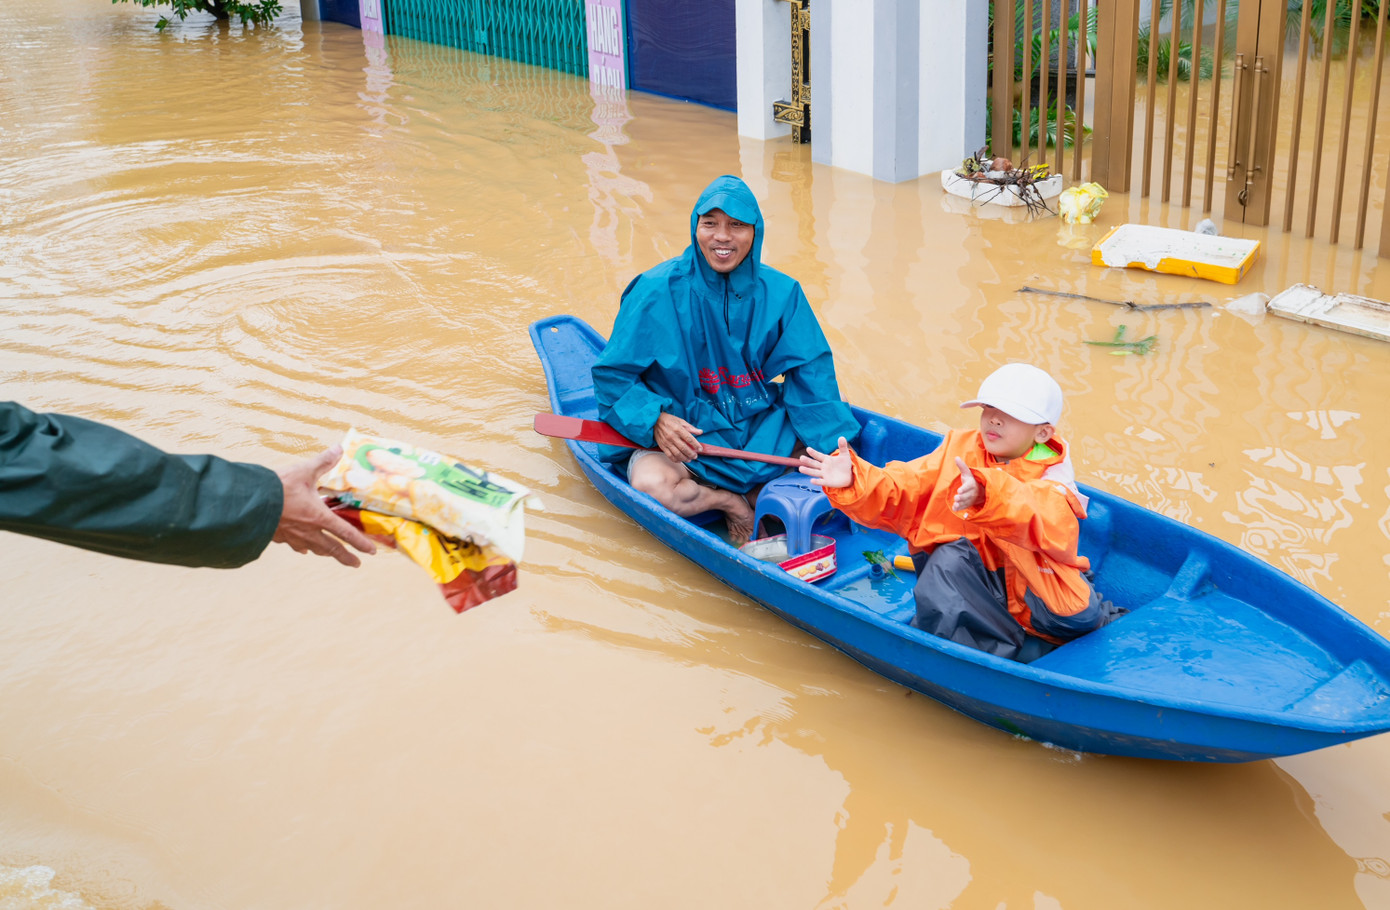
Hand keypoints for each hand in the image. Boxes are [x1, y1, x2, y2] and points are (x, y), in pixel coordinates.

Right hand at [272, 446, 377, 566]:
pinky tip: (302, 548)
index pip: (346, 533)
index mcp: (319, 517)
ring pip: (313, 549)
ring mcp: (292, 536)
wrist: (249, 502)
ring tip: (330, 554)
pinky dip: (302, 547)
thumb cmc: (279, 487)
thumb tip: (339, 449)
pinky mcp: (277, 536)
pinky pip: (293, 545)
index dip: (360, 543)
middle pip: (331, 548)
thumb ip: (323, 462)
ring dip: (324, 552)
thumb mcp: (304, 471)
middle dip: (345, 557)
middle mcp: (308, 531)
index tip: (370, 552)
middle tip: (356, 564)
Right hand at [653, 412, 703, 462]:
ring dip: (684, 458)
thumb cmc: (669, 420)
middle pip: (684, 448)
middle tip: (695, 456)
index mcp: (678, 429)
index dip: (696, 445)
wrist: (655, 421)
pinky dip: (675, 460)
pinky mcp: (662, 446)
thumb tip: (700, 432)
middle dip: (691, 454)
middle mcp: (672, 436)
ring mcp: (667, 442)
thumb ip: (691, 428)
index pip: (689, 438)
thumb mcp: (681, 421)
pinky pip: (669, 455)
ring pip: (677, 453)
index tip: (700, 449)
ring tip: (689, 459)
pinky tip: (680, 460)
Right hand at [799, 437, 852, 488]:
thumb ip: (842, 447)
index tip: (808, 449)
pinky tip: (811, 481)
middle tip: (801, 458)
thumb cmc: (844, 464)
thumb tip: (842, 437)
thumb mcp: (844, 455)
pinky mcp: (827, 482)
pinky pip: (821, 482)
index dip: (813, 453)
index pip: (818, 455)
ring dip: (807, 471)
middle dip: (808, 461)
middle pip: (814, 464)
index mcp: (826, 459)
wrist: (849, 476)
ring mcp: (824, 474)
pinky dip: (817, 482)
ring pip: (814, 472)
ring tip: (800, 468)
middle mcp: (823, 467)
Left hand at [952, 456, 981, 511]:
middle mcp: (972, 492)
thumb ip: (962, 466)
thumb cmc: (971, 481)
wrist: (979, 491)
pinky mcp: (967, 504)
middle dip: (961, 497)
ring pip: (965, 502)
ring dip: (960, 503)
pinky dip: (960, 508)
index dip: (964, 489)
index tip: (959, 490)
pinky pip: (964, 507)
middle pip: (966, 495)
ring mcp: (970, 499)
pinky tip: (955, 508)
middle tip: (956, 497)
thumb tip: (956, 457)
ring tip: (955, 503)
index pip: (968, 486)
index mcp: (971, 484)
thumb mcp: (967, 473)